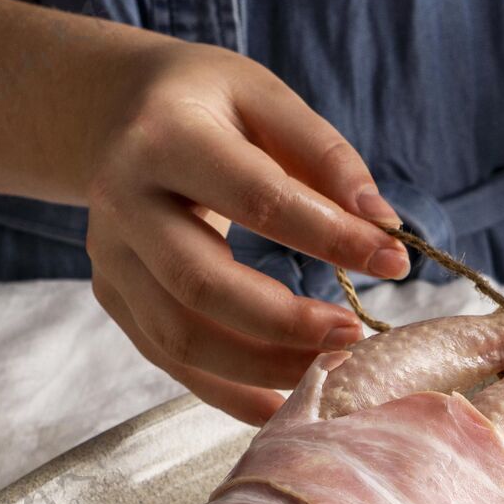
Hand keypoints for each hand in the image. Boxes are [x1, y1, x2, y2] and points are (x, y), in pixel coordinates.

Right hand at [85, 38, 407, 422]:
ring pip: (180, 336)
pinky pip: (168, 359)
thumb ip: (325, 155)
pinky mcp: (112, 296)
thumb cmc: (208, 104)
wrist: (115, 112)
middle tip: (355, 335)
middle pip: (202, 283)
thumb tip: (383, 224)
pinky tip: (283, 405)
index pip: (257, 197)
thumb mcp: (264, 98)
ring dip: (262, 368)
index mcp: (164, 137)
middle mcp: (122, 201)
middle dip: (286, 322)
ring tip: (329, 371)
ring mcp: (109, 257)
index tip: (394, 260)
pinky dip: (227, 393)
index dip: (329, 236)